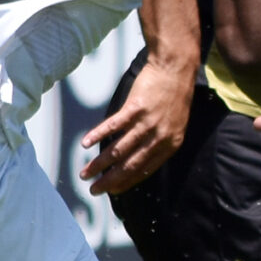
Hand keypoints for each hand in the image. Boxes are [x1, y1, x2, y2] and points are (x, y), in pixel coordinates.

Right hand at [78, 60, 192, 195]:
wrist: (175, 68)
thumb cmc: (174, 95)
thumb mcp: (174, 124)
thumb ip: (159, 142)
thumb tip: (139, 158)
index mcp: (170, 144)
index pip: (145, 170)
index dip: (127, 182)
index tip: (112, 191)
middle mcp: (159, 137)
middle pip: (130, 165)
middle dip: (110, 180)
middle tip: (94, 190)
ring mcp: (147, 123)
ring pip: (119, 150)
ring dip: (99, 164)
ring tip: (85, 173)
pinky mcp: (135, 107)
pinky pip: (113, 126)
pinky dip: (97, 136)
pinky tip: (86, 145)